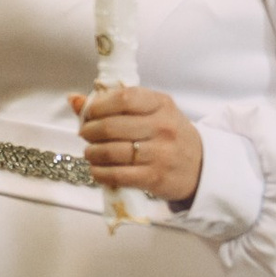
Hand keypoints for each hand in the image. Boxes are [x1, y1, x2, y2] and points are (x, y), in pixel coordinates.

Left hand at [73, 84, 203, 204]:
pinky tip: (97, 169)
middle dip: (89, 131)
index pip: (123, 98)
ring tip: (90, 152)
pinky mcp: (155, 178)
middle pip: (112, 127)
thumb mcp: (151, 112)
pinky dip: (100, 172)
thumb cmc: (169, 135)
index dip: (98, 106)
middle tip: (85, 134)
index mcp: (161, 104)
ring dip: (92, 152)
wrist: (201, 167)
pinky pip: (118, 175)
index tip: (89, 113)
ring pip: (111, 151)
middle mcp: (163, 127)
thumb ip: (114, 104)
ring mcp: (160, 154)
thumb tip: (74, 99)